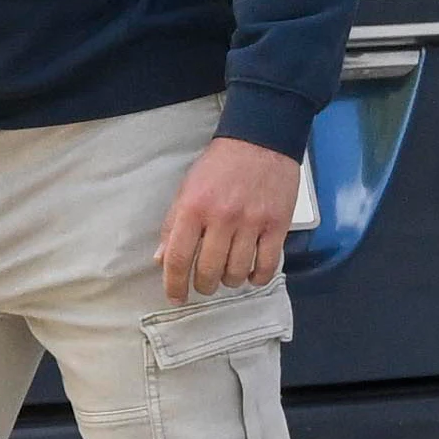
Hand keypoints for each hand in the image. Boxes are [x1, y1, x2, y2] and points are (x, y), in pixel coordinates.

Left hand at [157, 139, 304, 302]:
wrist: (260, 141)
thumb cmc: (219, 165)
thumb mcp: (187, 189)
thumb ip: (173, 225)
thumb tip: (161, 259)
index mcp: (193, 208)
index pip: (178, 257)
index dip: (174, 284)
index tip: (176, 296)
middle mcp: (222, 218)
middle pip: (209, 270)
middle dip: (204, 285)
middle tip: (204, 284)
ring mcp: (252, 222)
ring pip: (237, 272)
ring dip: (230, 281)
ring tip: (228, 275)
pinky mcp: (277, 225)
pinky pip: (267, 265)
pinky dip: (258, 278)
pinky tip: (252, 275)